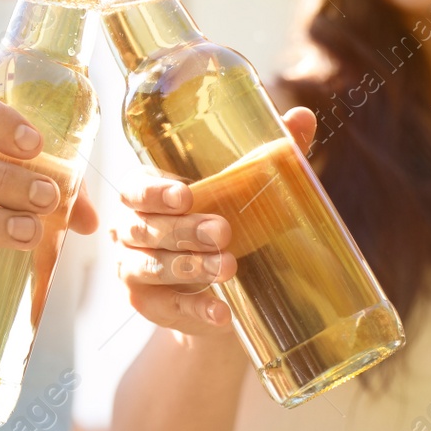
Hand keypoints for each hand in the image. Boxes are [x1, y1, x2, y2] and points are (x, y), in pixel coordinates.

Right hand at [112, 107, 317, 333]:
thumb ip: (269, 153)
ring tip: (229, 267)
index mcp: (144, 194)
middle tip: (223, 231)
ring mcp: (133, 269)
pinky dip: (195, 311)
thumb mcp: (242, 189)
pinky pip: (167, 308)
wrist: (218, 285)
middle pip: (145, 228)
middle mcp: (128, 230)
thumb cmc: (223, 220)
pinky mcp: (148, 305)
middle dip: (184, 231)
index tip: (186, 195)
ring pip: (150, 267)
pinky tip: (222, 313)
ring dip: (189, 268)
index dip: (154, 192)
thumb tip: (301, 117)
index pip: (135, 188)